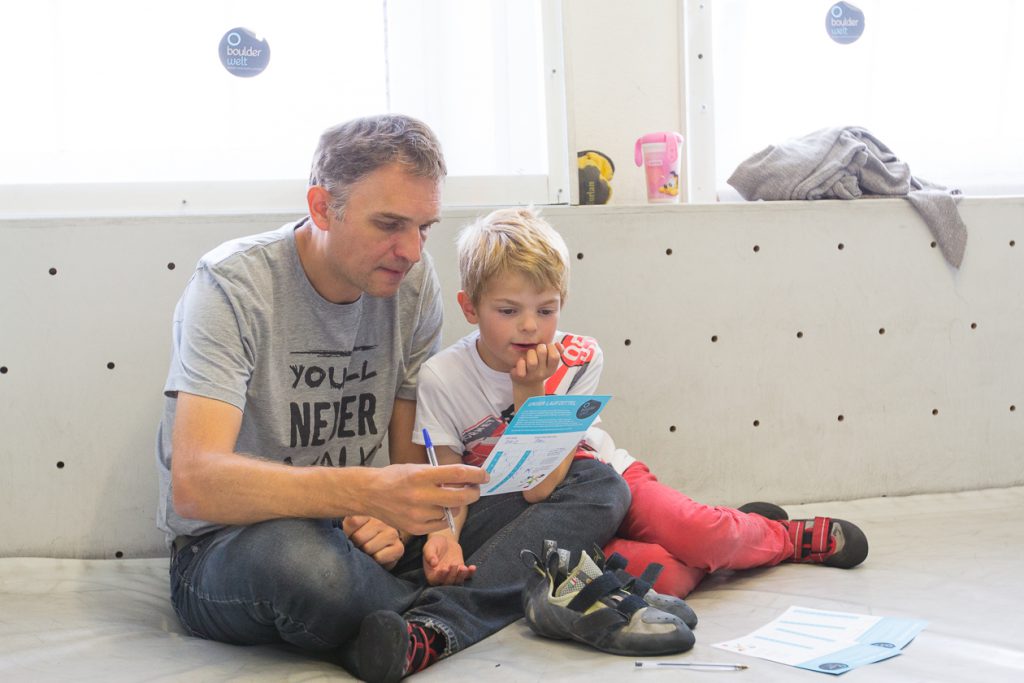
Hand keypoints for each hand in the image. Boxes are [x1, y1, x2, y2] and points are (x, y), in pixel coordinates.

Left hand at [342, 516, 404, 569]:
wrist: (381, 550)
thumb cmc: (360, 538)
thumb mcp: (350, 528)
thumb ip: (344, 524)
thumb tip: (333, 523)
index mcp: (368, 512)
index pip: (353, 521)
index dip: (346, 533)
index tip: (347, 536)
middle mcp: (382, 521)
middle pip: (359, 537)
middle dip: (354, 546)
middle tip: (356, 547)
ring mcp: (392, 533)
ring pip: (368, 548)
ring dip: (364, 554)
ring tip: (365, 552)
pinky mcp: (399, 548)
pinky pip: (379, 557)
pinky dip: (374, 561)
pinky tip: (374, 558)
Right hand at [365, 464, 486, 535]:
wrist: (369, 493)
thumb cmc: (396, 477)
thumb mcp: (417, 468)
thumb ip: (440, 474)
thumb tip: (466, 478)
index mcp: (421, 475)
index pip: (457, 474)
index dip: (476, 474)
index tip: (484, 475)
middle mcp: (420, 495)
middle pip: (461, 497)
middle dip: (473, 492)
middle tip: (475, 488)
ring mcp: (418, 514)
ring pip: (451, 512)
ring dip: (454, 505)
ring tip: (443, 498)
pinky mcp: (416, 528)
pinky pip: (441, 524)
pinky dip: (443, 516)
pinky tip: (434, 509)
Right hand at [423, 533, 475, 585]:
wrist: (445, 541)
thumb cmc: (435, 544)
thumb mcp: (430, 547)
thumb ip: (430, 554)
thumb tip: (433, 563)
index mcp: (431, 574)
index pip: (435, 580)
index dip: (440, 577)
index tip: (444, 569)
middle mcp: (442, 578)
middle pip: (447, 583)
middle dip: (452, 575)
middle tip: (453, 564)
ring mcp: (453, 576)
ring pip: (458, 581)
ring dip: (461, 576)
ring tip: (463, 567)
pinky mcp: (461, 572)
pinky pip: (467, 576)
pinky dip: (470, 573)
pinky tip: (472, 567)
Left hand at [510, 341, 563, 386]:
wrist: (527, 385)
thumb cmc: (540, 367)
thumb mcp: (550, 363)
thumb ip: (558, 352)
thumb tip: (558, 344)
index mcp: (551, 369)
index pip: (555, 356)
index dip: (551, 347)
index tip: (547, 347)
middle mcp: (542, 373)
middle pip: (542, 352)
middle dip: (540, 346)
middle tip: (538, 349)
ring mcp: (531, 375)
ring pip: (532, 361)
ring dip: (530, 352)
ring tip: (530, 354)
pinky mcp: (520, 376)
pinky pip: (521, 366)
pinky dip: (520, 362)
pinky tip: (522, 361)